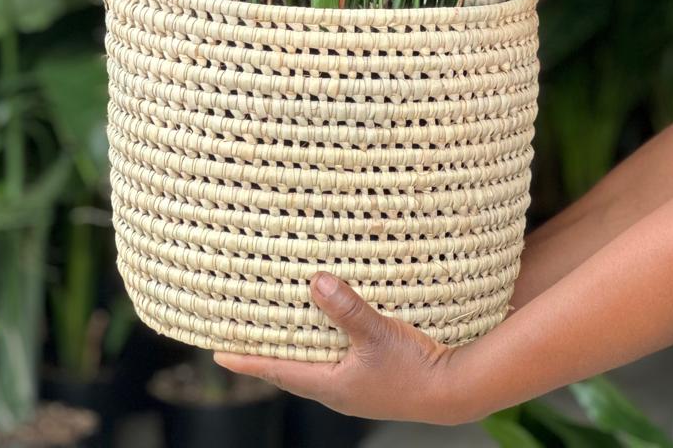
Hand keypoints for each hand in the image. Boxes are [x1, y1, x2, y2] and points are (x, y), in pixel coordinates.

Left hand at [214, 273, 457, 422]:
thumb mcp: (376, 334)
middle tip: (240, 338)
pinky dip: (322, 343)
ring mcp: (355, 386)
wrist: (454, 390)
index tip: (218, 354)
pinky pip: (335, 360)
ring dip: (294, 348)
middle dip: (265, 354)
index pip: (278, 371)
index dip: (247, 361)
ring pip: (313, 365)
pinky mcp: (372, 378)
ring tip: (276, 329)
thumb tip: (315, 282)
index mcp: (330, 385)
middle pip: (291, 370)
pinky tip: (327, 327)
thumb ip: (346, 309)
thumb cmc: (415, 368)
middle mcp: (337, 389)